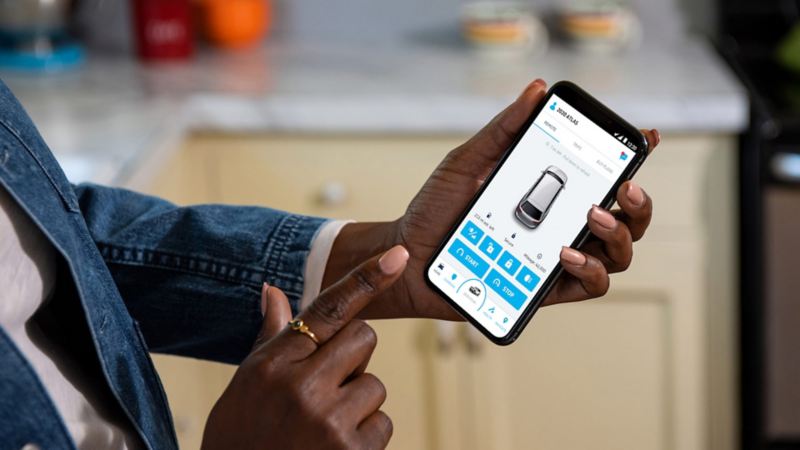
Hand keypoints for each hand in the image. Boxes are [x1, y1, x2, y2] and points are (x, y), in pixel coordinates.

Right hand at [202, 246, 409, 449]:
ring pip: (375, 384)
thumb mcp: (247, 382)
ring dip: (358, 403)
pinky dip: (365, 435)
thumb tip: (273, 291)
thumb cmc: (241, 436)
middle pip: (363, 338)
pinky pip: (382, 423)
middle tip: (325, 386)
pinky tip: (334, 447)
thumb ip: (272, 337)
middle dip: (352, 358)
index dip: (367, 279)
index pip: (328, 309)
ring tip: (323, 426)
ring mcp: (328, 420)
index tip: (398, 257)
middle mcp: (301, 386)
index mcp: (274, 363)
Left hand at [325, 79, 659, 319]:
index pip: (604, 175)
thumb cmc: (439, 209)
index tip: (646, 138)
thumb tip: (536, 90)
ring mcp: (560, 260)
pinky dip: (589, 269)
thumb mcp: (467, 162)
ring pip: (620, 253)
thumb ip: (503, 131)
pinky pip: (591, 285)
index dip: (633, 157)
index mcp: (553, 193)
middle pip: (628, 218)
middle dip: (638, 202)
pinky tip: (565, 252)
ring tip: (590, 216)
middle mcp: (564, 226)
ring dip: (617, 234)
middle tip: (624, 187)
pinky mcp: (549, 291)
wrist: (409, 255)